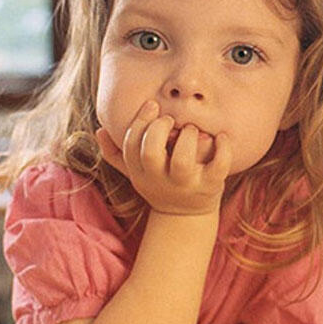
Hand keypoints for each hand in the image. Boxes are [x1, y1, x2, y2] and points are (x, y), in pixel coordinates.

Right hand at [96, 100, 231, 214]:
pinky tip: (221, 136)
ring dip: (188, 137)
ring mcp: (187, 185)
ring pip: (182, 161)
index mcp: (141, 173)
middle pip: (151, 152)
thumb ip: (115, 153)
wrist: (186, 218)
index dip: (140, 121)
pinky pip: (219, 166)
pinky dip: (223, 148)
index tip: (153, 105)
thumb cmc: (160, 184)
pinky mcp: (211, 186)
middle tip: (169, 119)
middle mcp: (161, 180)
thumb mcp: (135, 172)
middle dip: (158, 129)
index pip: (131, 144)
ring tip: (191, 130)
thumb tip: (99, 131)